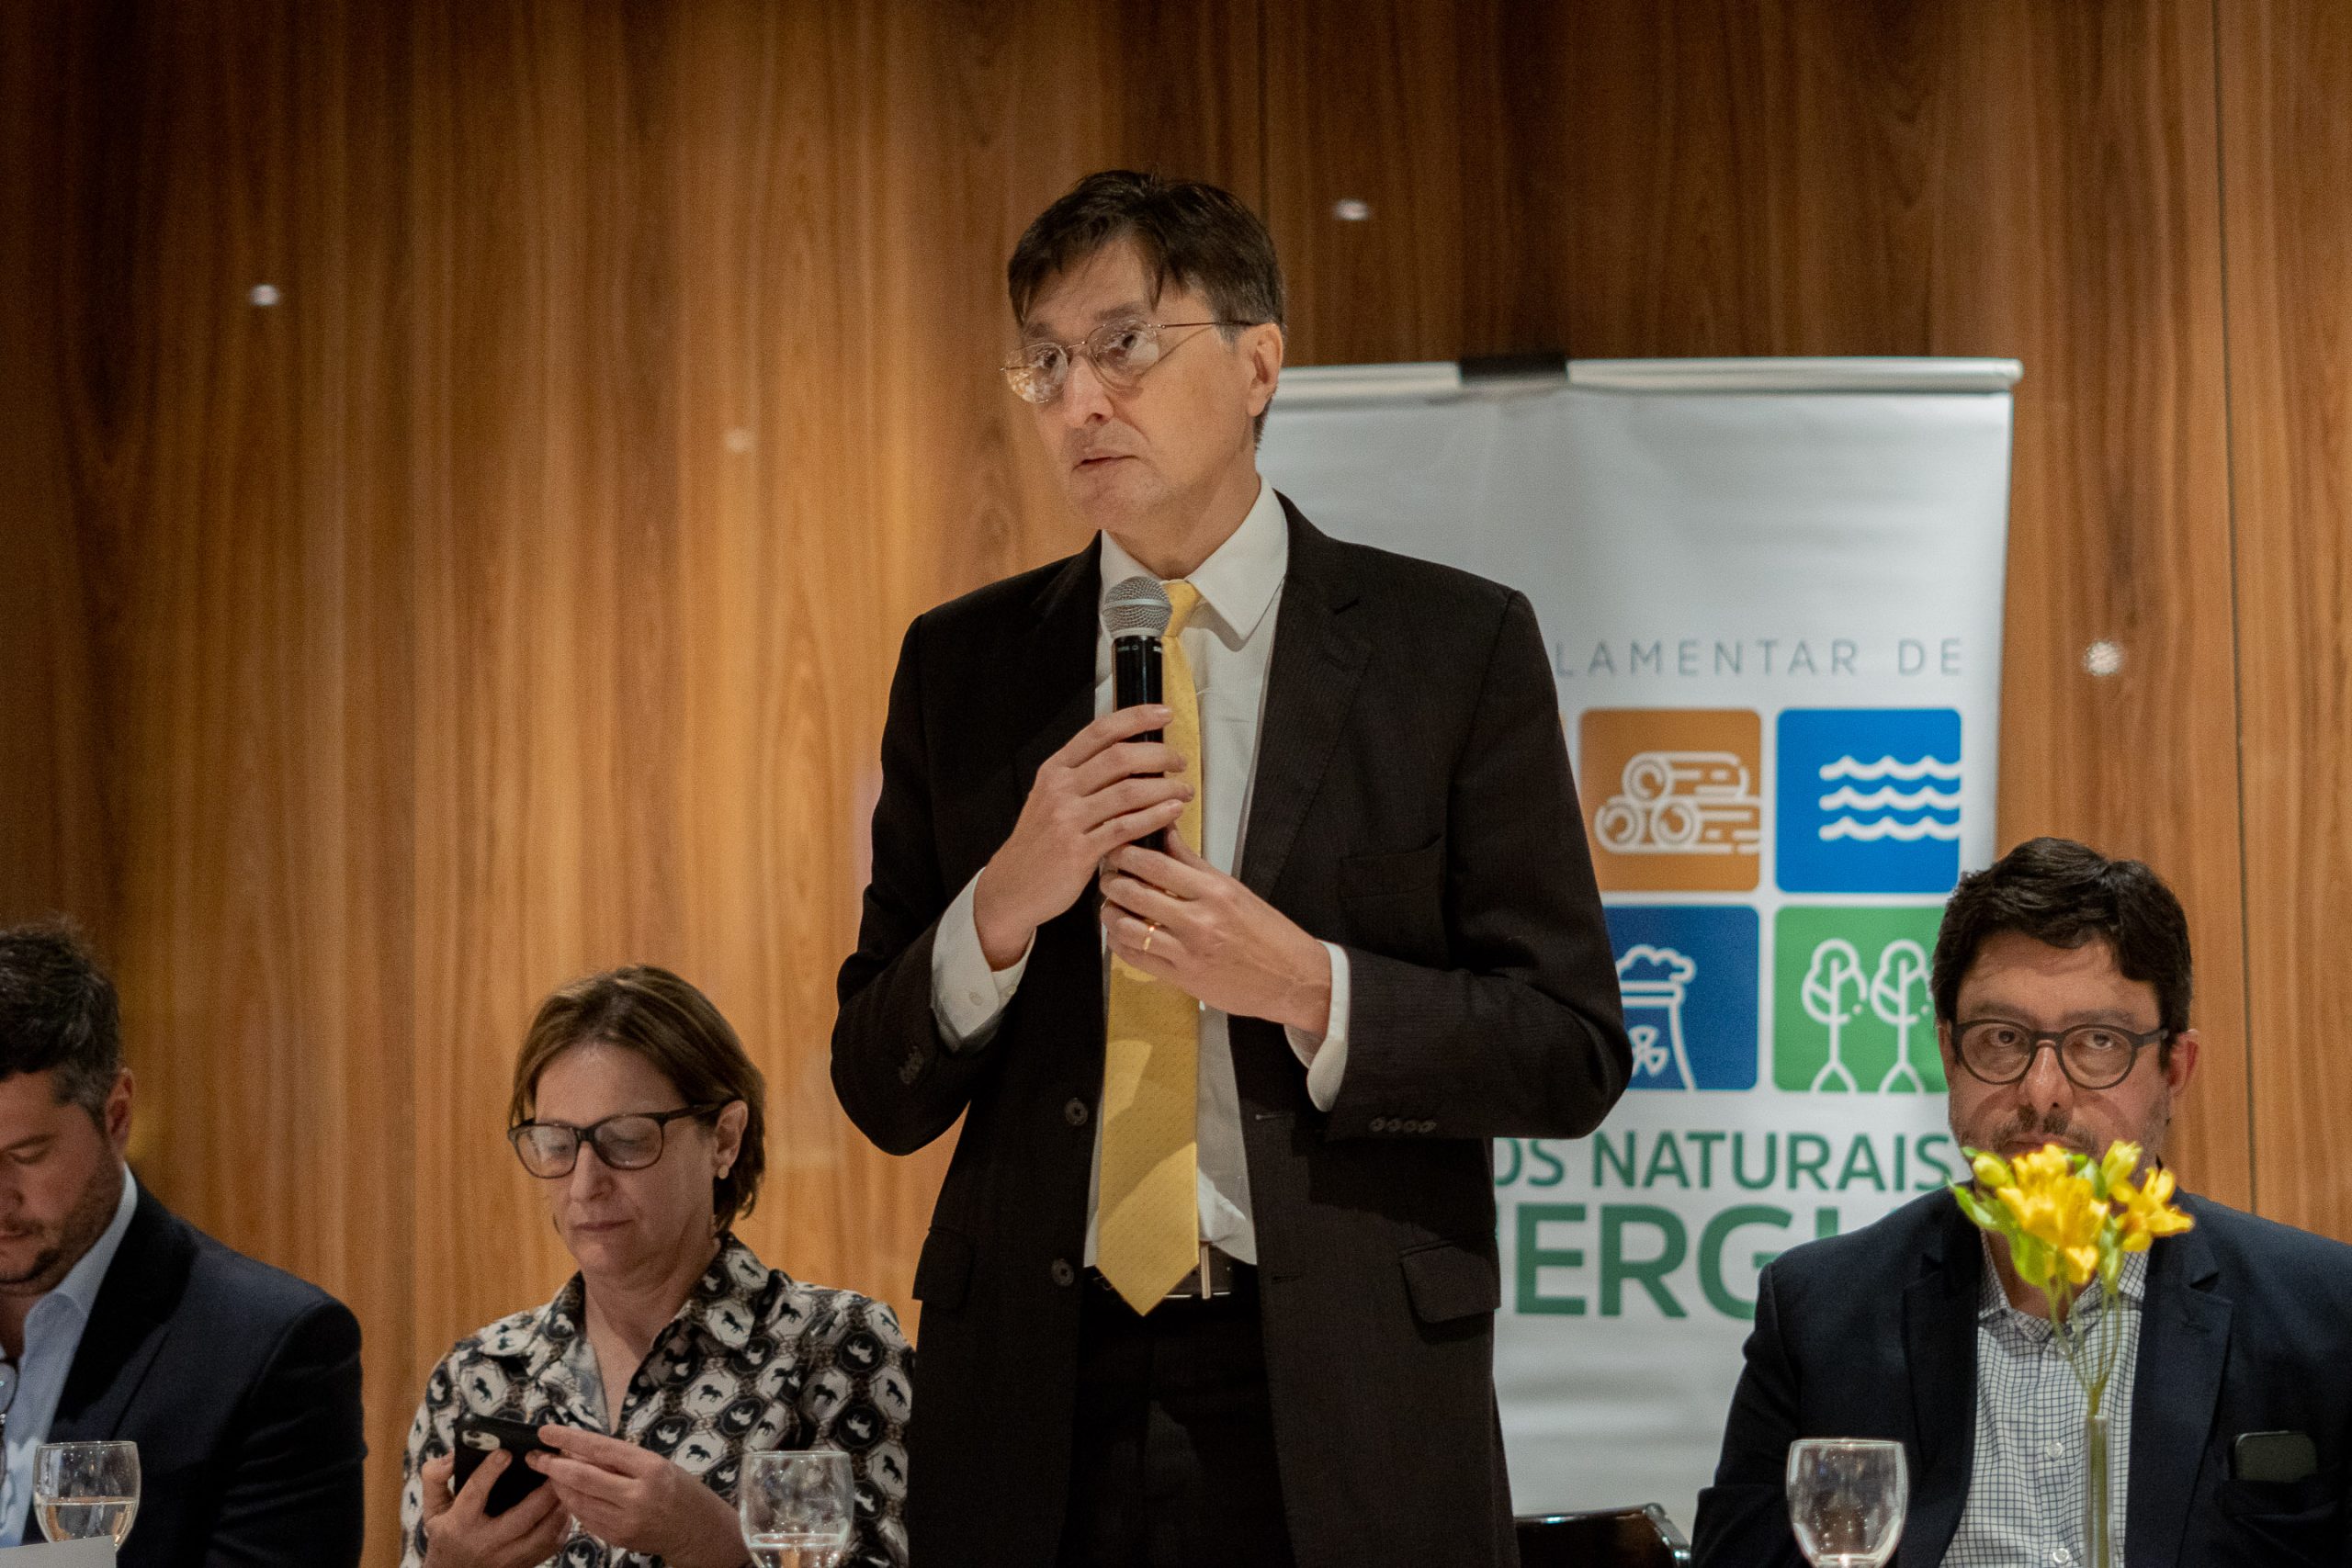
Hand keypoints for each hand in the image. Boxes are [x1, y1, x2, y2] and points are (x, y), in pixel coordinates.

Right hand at [418, 1450, 571, 1567]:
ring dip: (559, 1506)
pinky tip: (565, 1504)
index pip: (475, 1494)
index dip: (490, 1472)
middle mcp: (486, 1543)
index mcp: (460, 1524)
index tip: (506, 1452)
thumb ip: (435, 1478)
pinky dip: (562, 1523)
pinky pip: (552, 1545)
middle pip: (522, 1517)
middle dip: (543, 1491)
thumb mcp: (433, 1508)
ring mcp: (508, 1558)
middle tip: (555, 1466)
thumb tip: (451, 1457)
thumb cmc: (446, 1536)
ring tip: (566, 1482)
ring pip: (543, 1533)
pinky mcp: (525, 1564)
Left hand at [530, 1424, 746, 1567]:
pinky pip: (585, 1518)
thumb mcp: (657, 1464)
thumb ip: (621, 1460)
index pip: (601, 1449)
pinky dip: (573, 1503)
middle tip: (535, 1457)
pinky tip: (569, 1494)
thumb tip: (578, 1450)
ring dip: (559, 1486)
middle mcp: (637, 1495)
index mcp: (650, 1468)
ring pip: (578, 1500)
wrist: (698, 1531)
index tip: (547, 1432)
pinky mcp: (617, 1538)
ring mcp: (625, 1520)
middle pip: (583, 1477)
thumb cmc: (681, 1490)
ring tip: (550, 1473)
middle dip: (553, 1466)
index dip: (570, 1439)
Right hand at [973, 705, 1191, 967]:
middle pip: (1119, 757)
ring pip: (1128, 791)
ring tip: (1183, 790)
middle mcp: (1060, 789)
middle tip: (1179, 760)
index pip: (1099, 732)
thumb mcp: (1052, 799)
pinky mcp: (1079, 850)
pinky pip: (1126, 827)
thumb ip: (1084, 777)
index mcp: (1055, 770)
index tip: (1163, 713)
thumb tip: (1130, 756)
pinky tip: (1172, 812)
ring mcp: (1068, 819)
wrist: (1012, 887)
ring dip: (1164, 787)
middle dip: (1158, 754)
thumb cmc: (1039, 844)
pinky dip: (1155, 816)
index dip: (1136, 718)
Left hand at [1098, 828, 1332, 1034]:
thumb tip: (1166, 833)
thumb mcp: (1234, 889)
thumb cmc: (1267, 933)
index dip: (1125, 854)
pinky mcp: (1183, 978)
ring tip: (1111, 906)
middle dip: (1111, 880)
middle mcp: (1200, 919)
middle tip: (1107, 876)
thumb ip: (1194, 864)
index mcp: (1214, 891)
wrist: (1293, 978)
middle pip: (1134, 892)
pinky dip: (1120, 943)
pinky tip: (1121, 935)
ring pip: (1127, 927)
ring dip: (1111, 913)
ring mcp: (1189, 951)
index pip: (1155, 864)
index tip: (1116, 849)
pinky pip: (1137, 958)